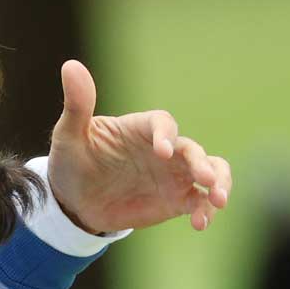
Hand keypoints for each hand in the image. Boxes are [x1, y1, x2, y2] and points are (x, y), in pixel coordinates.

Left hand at [47, 60, 231, 232]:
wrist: (74, 201)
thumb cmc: (71, 161)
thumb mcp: (68, 135)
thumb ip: (78, 105)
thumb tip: (71, 65)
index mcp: (140, 129)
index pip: (162, 123)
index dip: (166, 134)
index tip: (162, 151)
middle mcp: (163, 149)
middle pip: (193, 149)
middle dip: (203, 163)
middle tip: (207, 179)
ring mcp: (173, 174)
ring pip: (210, 171)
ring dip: (220, 183)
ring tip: (218, 200)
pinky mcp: (176, 199)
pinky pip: (200, 202)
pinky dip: (206, 210)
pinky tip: (201, 223)